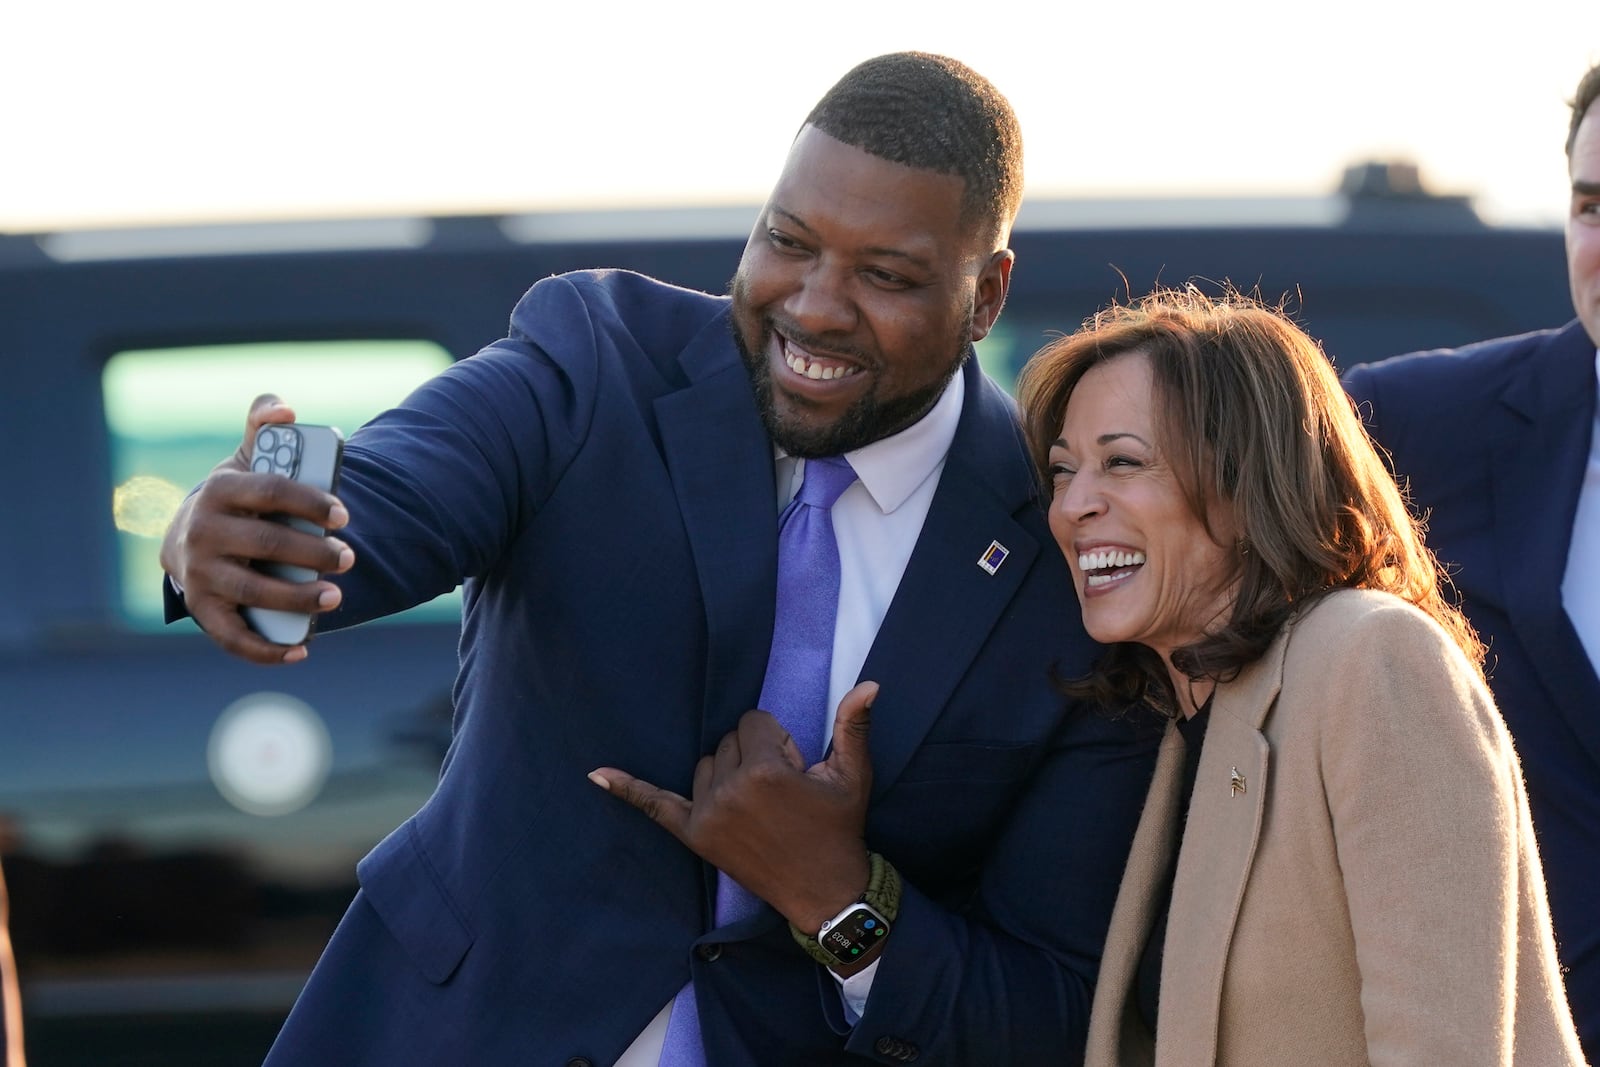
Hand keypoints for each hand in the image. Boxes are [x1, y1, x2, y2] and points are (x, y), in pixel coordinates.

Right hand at [159, 394, 353, 664]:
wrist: (187, 538)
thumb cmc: (236, 498)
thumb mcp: (247, 459)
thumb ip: (265, 428)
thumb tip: (284, 408)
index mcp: (221, 490)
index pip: (268, 491)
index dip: (308, 502)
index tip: (342, 515)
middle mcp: (203, 532)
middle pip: (264, 543)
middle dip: (311, 553)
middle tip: (349, 558)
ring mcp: (200, 574)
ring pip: (251, 590)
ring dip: (296, 597)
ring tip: (335, 597)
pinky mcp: (203, 610)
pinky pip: (233, 636)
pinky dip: (266, 649)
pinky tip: (302, 649)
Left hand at [590, 681, 879, 933]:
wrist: (825, 891)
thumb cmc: (839, 828)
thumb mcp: (853, 775)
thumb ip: (853, 726)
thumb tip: (869, 684)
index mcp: (767, 770)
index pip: (753, 721)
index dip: (779, 741)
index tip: (797, 770)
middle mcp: (731, 790)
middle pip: (728, 740)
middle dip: (755, 754)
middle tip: (783, 791)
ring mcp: (708, 815)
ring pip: (706, 764)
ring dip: (727, 772)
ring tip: (759, 803)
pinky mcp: (694, 835)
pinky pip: (655, 805)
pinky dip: (628, 790)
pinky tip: (597, 775)